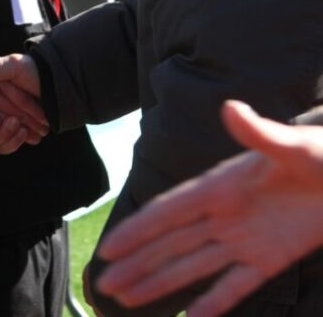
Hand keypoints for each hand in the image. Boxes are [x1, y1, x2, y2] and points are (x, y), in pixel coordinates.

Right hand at [96, 100, 322, 316]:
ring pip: (194, 266)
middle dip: (138, 263)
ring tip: (128, 299)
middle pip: (172, 244)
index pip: (170, 212)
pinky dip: (214, 302)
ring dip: (161, 282)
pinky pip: (236, 285)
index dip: (138, 230)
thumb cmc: (322, 154)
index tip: (108, 249)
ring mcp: (245, 239)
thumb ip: (259, 133)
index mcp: (222, 186)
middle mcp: (225, 214)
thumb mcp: (293, 145)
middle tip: (104, 285)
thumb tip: (229, 107)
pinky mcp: (271, 259)